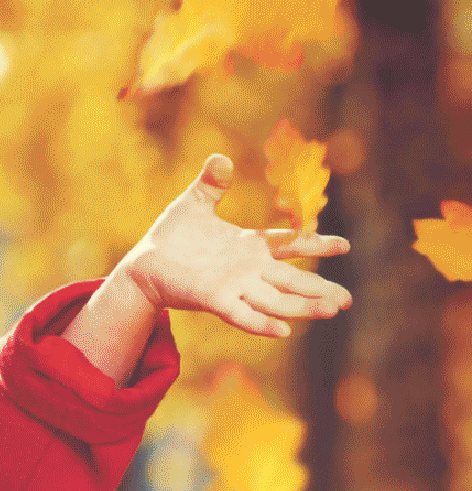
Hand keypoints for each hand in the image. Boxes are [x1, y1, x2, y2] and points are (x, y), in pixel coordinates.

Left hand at [115, 153, 351, 336]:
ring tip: (332, 310)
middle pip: (291, 279)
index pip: (290, 244)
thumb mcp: (192, 204)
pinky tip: (284, 332)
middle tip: (348, 298)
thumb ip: (211, 184)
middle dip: (320, 288)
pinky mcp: (213, 299)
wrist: (143, 263)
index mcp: (248, 245)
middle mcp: (246, 269)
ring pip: (275, 299)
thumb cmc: (170, 236)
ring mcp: (232, 286)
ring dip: (303, 306)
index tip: (345, 245)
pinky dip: (261, 323)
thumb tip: (220, 158)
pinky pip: (241, 314)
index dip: (317, 243)